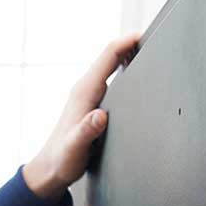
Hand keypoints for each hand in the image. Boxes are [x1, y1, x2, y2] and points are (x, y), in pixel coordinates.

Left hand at [22, 33, 140, 201]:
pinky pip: (110, 79)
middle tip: (155, 41)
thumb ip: (87, 131)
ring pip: (111, 66)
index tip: (145, 36)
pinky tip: (134, 76)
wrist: (50, 170)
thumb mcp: (76, 147)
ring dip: (128, 55)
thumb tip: (99, 116)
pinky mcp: (91, 105)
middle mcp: (85, 90)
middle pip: (111, 56)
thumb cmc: (62, 159)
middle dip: (131, 44)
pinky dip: (124, 70)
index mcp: (84, 93)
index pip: (108, 56)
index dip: (127, 42)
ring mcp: (88, 96)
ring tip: (148, 52)